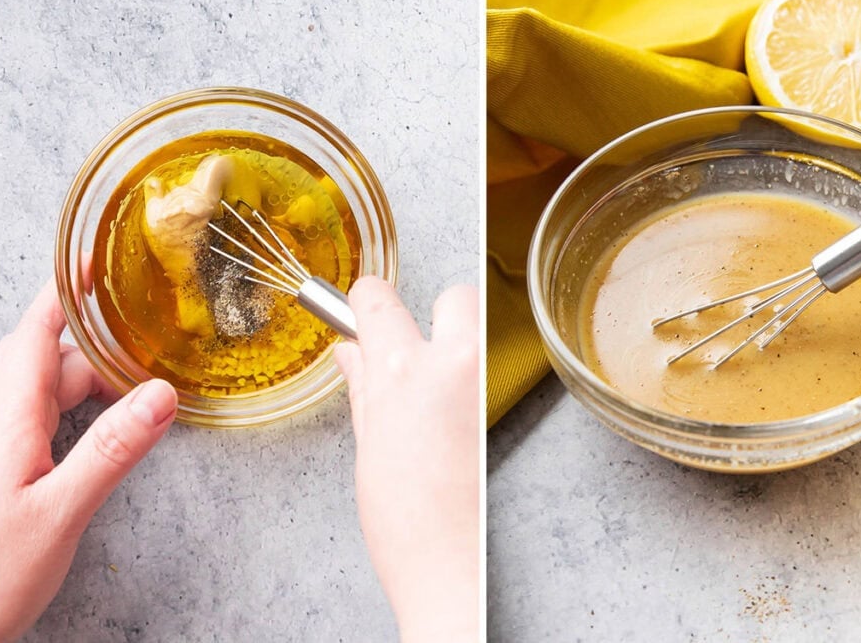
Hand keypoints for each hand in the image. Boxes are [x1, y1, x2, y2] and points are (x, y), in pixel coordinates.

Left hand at [0, 280, 177, 642]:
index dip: (63, 295)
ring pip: (35, 388)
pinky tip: (84, 420)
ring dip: (79, 375)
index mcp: (4, 419)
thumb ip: (110, 451)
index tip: (90, 262)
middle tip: (146, 348)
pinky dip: (63, 403)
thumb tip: (160, 394)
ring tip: (124, 380)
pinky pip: (28, 415)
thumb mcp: (59, 515)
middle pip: (44, 360)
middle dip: (94, 346)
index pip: (35, 334)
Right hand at [335, 277, 478, 642]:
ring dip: (458, 343)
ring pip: (481, 328)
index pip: (379, 299)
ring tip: (434, 390)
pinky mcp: (509, 406)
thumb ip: (364, 384)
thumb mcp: (367, 442)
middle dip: (434, 314)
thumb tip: (352, 351)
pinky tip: (451, 414)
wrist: (450, 564)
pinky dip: (473, 375)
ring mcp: (488, 383)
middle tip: (413, 351)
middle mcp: (453, 363)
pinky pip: (491, 366)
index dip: (366, 302)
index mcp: (400, 370)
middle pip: (454, 296)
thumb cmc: (404, 518)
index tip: (363, 308)